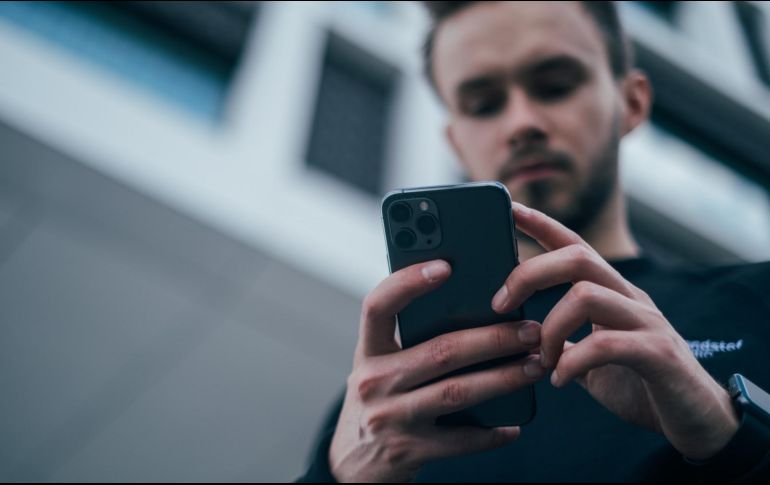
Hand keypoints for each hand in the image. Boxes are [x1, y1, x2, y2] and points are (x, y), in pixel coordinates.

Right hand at [329, 260, 546, 481]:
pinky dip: (491, 432)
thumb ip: (409, 342)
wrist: (351, 466)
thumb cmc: (377, 402)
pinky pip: (460, 440)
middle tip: (530, 330)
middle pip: (440, 350)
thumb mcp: (380, 368)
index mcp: (367, 352)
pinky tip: (514, 424)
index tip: (445, 265)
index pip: (378, 305)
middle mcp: (373, 381)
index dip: (408, 282)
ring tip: (535, 366)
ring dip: (503, 378)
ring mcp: (389, 418)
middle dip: (493, 337)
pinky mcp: (408, 451)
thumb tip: (475, 311)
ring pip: (457, 391)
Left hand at [491, 202, 738, 460]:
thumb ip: (564, 343)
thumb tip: (522, 336)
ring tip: (540, 360)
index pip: (575, 246)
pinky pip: (606, 344)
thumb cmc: (642, 387)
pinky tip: (560, 381)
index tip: (510, 208)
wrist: (700, 423)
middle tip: (499, 304)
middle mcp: (631, 299)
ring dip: (550, 328)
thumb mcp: (592, 360)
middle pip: (577, 258)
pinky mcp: (659, 354)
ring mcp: (648, 323)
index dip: (542, 225)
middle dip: (529, 273)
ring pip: (586, 295)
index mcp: (613, 295)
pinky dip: (573, 362)